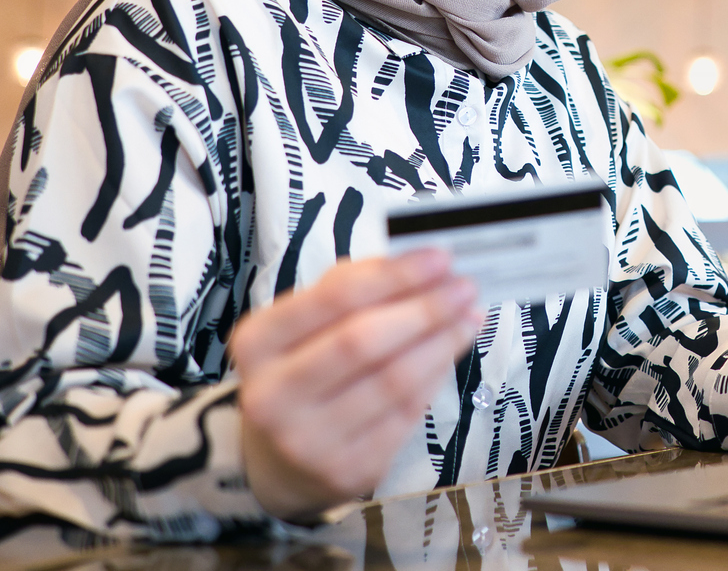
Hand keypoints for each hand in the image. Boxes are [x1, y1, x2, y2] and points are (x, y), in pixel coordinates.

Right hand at [231, 249, 480, 522]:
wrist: (274, 463)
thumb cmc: (299, 373)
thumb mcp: (303, 326)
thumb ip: (350, 288)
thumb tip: (416, 264)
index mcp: (257, 343)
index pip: (334, 298)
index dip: (394, 276)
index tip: (440, 258)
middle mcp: (273, 395)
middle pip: (363, 342)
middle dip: (424, 309)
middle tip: (464, 287)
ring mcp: (309, 439)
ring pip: (392, 381)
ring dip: (442, 342)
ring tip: (469, 316)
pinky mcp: (346, 470)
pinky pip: (406, 414)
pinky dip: (435, 377)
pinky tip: (451, 354)